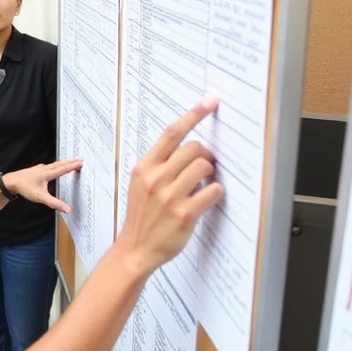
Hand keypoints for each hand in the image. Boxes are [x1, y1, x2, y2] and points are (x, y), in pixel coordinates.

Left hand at [1, 158, 83, 213]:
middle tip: (80, 159)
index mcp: (47, 174)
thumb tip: (67, 209)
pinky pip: (49, 166)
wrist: (10, 182)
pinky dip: (56, 165)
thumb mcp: (40, 197)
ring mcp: (39, 168)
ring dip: (64, 162)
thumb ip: (54, 203)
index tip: (81, 163)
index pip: (63, 169)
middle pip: (60, 164)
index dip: (73, 166)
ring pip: (54, 164)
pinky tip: (54, 167)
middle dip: (71, 162)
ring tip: (71, 161)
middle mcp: (44, 169)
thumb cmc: (24, 188)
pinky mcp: (36, 170)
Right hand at [116, 97, 222, 272]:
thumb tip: (189, 148)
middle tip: (205, 166)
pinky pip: (213, 191)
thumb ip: (160, 165)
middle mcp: (156, 178)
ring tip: (202, 184)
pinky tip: (206, 198)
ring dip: (210, 174)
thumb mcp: (141, 185)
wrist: (136, 249)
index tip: (210, 102)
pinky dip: (215, 192)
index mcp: (144, 168)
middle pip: (194, 148)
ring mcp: (170, 196)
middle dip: (205, 155)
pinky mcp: (185, 213)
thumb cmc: (141, 216)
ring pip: (205, 166)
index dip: (194, 114)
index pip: (172, 133)